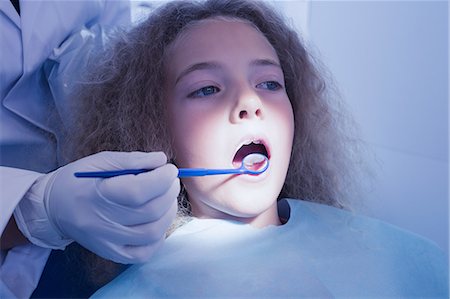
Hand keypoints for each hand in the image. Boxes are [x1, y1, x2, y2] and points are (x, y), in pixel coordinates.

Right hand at [17, 151, 178, 263]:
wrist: (53, 209)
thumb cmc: (79, 181)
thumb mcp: (100, 161)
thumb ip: (132, 160)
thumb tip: (161, 160)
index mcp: (96, 196)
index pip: (137, 192)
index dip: (161, 179)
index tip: (169, 169)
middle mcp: (101, 223)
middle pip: (150, 212)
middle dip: (169, 192)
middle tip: (170, 181)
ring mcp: (107, 243)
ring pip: (152, 233)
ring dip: (168, 212)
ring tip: (166, 198)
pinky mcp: (112, 254)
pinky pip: (145, 252)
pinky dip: (159, 236)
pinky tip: (156, 220)